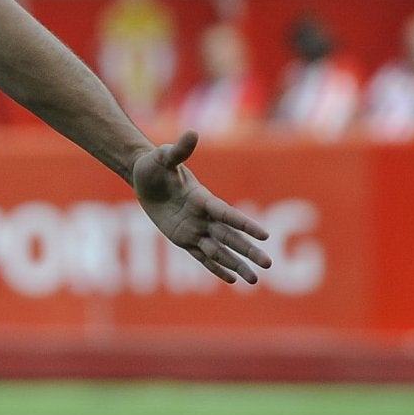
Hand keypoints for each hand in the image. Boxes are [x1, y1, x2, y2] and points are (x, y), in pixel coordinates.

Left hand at [131, 130, 273, 283]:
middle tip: (269, 264)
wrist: (144, 177)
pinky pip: (201, 257)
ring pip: (220, 251)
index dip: (245, 224)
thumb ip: (178, 150)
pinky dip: (216, 267)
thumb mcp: (162, 157)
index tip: (265, 236)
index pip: (227, 214)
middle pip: (230, 237)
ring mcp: (195, 229)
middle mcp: (203, 217)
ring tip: (254, 282)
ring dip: (237, 265)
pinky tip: (232, 280)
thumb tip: (192, 133)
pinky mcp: (183, 239)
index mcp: (203, 198)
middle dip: (248, 251)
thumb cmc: (154, 165)